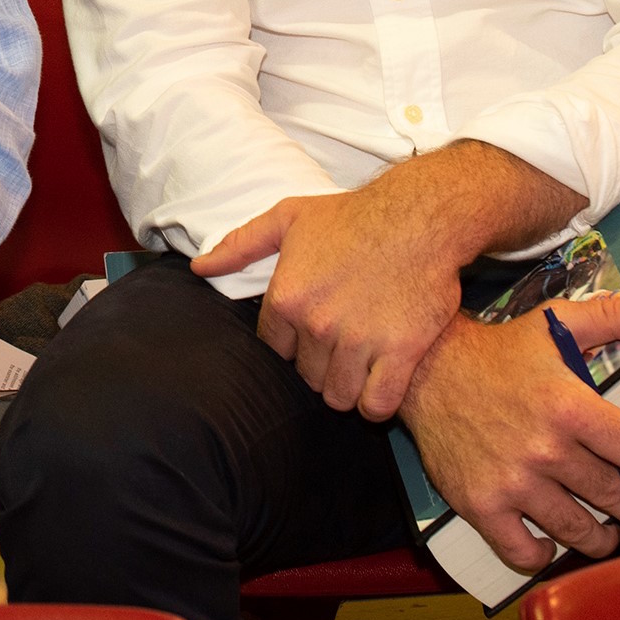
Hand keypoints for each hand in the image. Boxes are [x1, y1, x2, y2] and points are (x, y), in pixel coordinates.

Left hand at [191, 142, 586, 420]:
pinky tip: (380, 385)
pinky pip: (377, 404)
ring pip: (338, 396)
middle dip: (319, 366)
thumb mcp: (288, 218)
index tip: (309, 334)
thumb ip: (240, 245)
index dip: (291, 345)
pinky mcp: (401, 352)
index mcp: (287, 298)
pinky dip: (376, 403)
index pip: (274, 350)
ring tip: (359, 366)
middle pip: (306, 376)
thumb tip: (198, 268)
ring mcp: (359, 341)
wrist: (420, 215)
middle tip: (339, 346)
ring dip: (346, 388)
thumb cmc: (353, 215)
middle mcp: (318, 325)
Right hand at [397, 290, 619, 572]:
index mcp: (570, 406)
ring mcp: (512, 482)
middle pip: (614, 497)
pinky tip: (547, 539)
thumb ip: (612, 317)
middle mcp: (545, 449)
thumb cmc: (496, 352)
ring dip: (600, 536)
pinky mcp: (481, 504)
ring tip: (603, 530)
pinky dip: (542, 553)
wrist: (426, 372)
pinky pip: (524, 552)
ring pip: (579, 531)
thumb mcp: (553, 326)